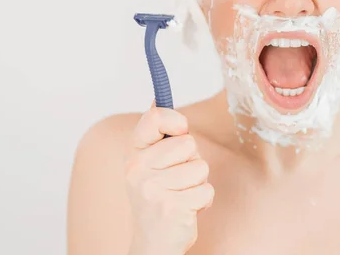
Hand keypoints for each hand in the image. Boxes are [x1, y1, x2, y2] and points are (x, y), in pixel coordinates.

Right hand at [124, 104, 213, 254]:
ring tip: (182, 194)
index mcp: (133, 153)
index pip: (154, 118)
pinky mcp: (172, 208)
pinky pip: (206, 190)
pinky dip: (203, 200)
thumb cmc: (156, 197)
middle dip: (191, 160)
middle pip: (187, 143)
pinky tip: (187, 209)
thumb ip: (155, 134)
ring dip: (198, 182)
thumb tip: (157, 98)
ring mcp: (153, 189)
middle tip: (177, 178)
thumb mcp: (148, 163)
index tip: (179, 130)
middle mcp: (138, 169)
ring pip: (200, 167)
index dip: (175, 121)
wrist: (152, 242)